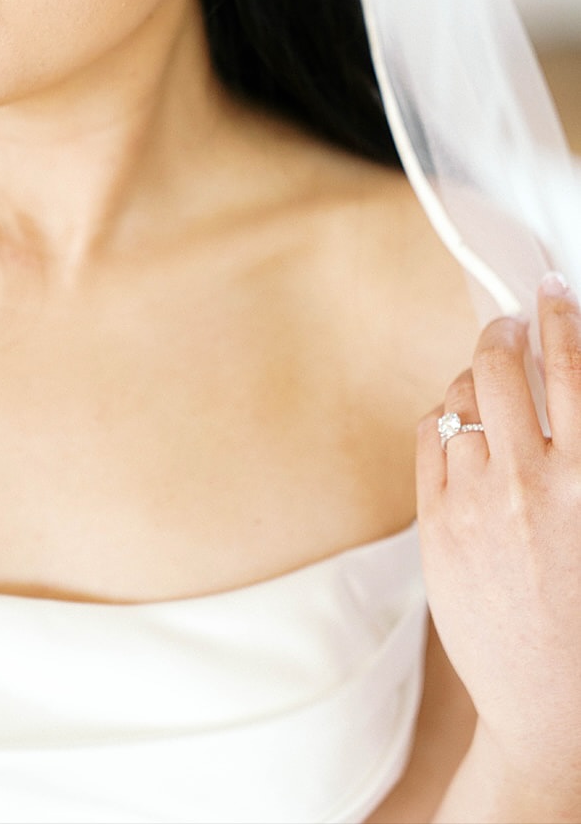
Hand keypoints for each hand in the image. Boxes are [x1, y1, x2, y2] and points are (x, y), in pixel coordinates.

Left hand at [417, 274, 580, 803]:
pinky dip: (444, 419)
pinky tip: (460, 424)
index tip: (553, 290)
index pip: (574, 367)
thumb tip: (567, 390)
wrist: (553, 706)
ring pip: (458, 397)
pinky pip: (429, 438)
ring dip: (473, 376)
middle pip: (501, 364)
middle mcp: (533, 482)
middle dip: (505, 328)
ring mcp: (475, 501)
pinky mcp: (433, 522)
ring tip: (488, 378)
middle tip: (512, 320)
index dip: (561, 314)